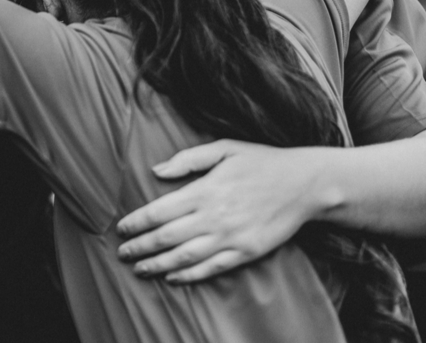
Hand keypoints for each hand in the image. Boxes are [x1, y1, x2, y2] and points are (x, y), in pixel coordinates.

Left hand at [116, 139, 323, 282]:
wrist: (305, 184)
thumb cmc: (262, 162)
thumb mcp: (225, 148)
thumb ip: (188, 159)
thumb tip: (156, 170)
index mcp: (205, 189)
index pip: (159, 211)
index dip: (137, 223)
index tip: (121, 229)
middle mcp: (215, 216)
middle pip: (167, 237)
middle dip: (140, 247)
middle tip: (123, 253)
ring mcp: (231, 237)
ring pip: (185, 257)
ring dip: (158, 265)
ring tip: (140, 269)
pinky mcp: (246, 252)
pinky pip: (212, 268)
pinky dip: (189, 275)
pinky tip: (172, 277)